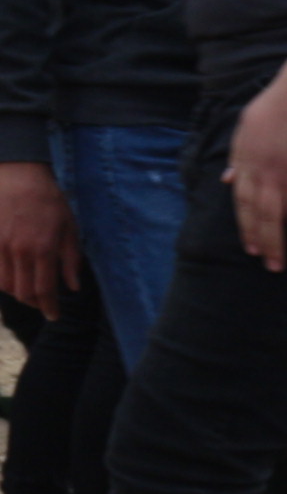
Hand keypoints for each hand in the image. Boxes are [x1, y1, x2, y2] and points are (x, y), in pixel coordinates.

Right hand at [0, 162, 78, 315]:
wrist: (19, 178)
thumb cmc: (50, 202)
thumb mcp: (70, 228)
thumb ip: (71, 260)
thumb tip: (73, 287)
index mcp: (43, 249)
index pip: (44, 290)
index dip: (49, 307)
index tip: (54, 316)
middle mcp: (19, 252)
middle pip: (23, 293)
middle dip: (35, 304)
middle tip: (44, 305)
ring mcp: (1, 247)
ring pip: (5, 285)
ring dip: (18, 294)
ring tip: (30, 293)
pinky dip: (4, 282)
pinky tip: (15, 279)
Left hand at [225, 74, 286, 270]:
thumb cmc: (274, 106)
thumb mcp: (244, 130)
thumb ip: (237, 158)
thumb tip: (228, 180)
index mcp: (249, 167)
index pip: (244, 207)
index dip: (249, 231)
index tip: (253, 250)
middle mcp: (271, 177)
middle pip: (269, 218)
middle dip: (272, 245)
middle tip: (276, 268)